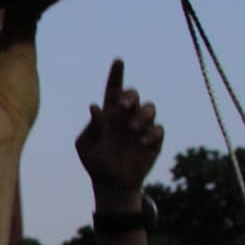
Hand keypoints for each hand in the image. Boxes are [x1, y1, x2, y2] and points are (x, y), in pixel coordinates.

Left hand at [76, 59, 163, 205]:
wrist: (111, 183)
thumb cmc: (95, 161)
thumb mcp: (85, 145)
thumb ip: (91, 126)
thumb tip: (95, 106)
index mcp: (109, 114)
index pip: (113, 90)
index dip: (116, 75)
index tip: (118, 60)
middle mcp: (126, 117)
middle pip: (134, 94)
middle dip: (130, 96)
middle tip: (122, 106)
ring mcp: (142, 127)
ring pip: (150, 108)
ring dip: (141, 115)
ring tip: (132, 129)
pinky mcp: (154, 141)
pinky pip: (158, 129)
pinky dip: (151, 132)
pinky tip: (141, 141)